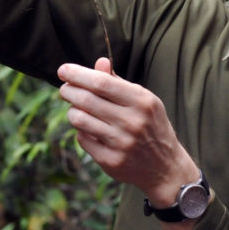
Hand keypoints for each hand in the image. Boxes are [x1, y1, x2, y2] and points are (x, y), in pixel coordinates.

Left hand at [57, 59, 198, 206]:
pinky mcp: (110, 161)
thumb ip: (120, 83)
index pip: (102, 83)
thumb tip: (100, 62)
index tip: (63, 69)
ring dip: (72, 111)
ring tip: (76, 109)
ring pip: (79, 120)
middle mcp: (132, 122)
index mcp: (142, 102)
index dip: (78, 74)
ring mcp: (121, 143)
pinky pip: (82, 139)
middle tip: (64, 88)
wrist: (165, 167)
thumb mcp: (145, 100)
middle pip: (86, 100)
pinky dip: (81, 131)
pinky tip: (88, 128)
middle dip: (68, 90)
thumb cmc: (151, 126)